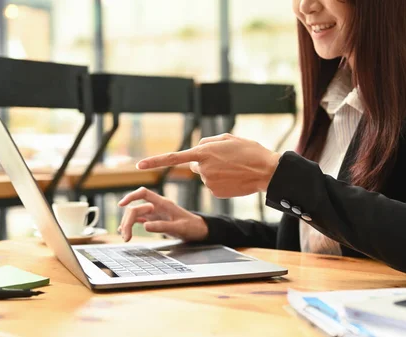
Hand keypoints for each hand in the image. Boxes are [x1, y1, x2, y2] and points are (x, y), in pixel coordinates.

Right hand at [117, 187, 207, 241]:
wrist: (198, 230)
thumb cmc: (191, 227)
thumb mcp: (179, 228)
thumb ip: (163, 226)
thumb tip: (144, 226)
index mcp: (163, 203)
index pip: (143, 193)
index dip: (131, 196)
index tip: (121, 205)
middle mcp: (156, 206)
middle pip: (135, 208)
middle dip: (127, 221)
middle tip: (126, 237)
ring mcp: (154, 213)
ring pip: (135, 215)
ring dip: (128, 225)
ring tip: (126, 238)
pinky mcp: (154, 220)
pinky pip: (138, 220)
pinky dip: (131, 226)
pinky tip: (126, 233)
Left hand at [136, 133, 280, 198]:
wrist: (266, 171)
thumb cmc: (249, 151)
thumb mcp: (228, 138)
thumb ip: (208, 142)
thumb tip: (197, 151)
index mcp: (204, 152)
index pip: (173, 158)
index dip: (155, 161)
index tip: (139, 166)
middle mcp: (203, 168)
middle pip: (196, 166)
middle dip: (206, 163)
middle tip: (227, 160)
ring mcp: (209, 182)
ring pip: (206, 176)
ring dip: (216, 172)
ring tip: (234, 168)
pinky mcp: (215, 193)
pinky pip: (213, 186)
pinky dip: (222, 183)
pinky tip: (234, 179)